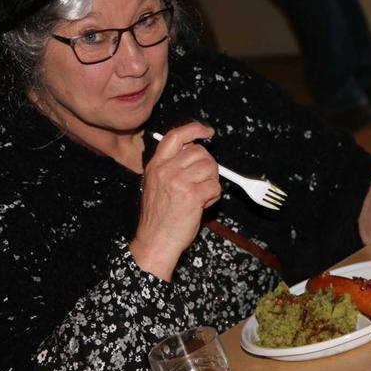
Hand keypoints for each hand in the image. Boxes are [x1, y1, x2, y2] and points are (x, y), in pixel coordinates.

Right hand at [130, 122, 220, 279]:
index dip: (194, 129)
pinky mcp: (192, 195)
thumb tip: (195, 151)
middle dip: (208, 166)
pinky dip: (214, 197)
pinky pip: (215, 187)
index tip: (207, 132)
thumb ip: (171, 166)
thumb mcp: (155, 185)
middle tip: (202, 182)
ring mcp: (179, 181)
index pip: (176, 136)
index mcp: (155, 165)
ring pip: (211, 168)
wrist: (155, 242)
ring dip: (211, 182)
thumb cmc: (158, 218)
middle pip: (200, 152)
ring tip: (200, 196)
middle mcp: (166, 170)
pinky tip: (202, 205)